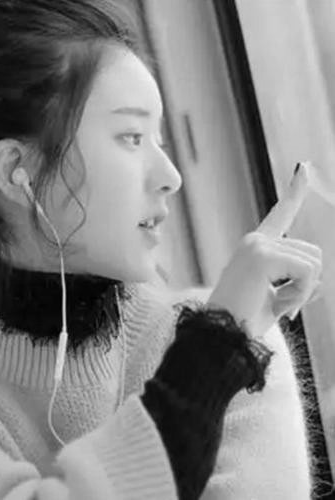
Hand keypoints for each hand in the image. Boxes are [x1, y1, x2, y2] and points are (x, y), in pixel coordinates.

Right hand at [208, 162, 321, 336]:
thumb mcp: (278, 300)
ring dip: (304, 292)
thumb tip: (324, 280)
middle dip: (308, 285)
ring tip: (278, 307)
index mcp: (256, 247)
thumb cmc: (245, 321)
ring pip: (314, 263)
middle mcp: (255, 240)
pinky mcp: (262, 255)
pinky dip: (301, 294)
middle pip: (313, 252)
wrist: (222, 338)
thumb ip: (299, 284)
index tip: (303, 167)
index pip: (281, 214)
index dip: (294, 192)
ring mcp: (257, 245)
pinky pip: (307, 271)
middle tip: (284, 307)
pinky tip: (280, 306)